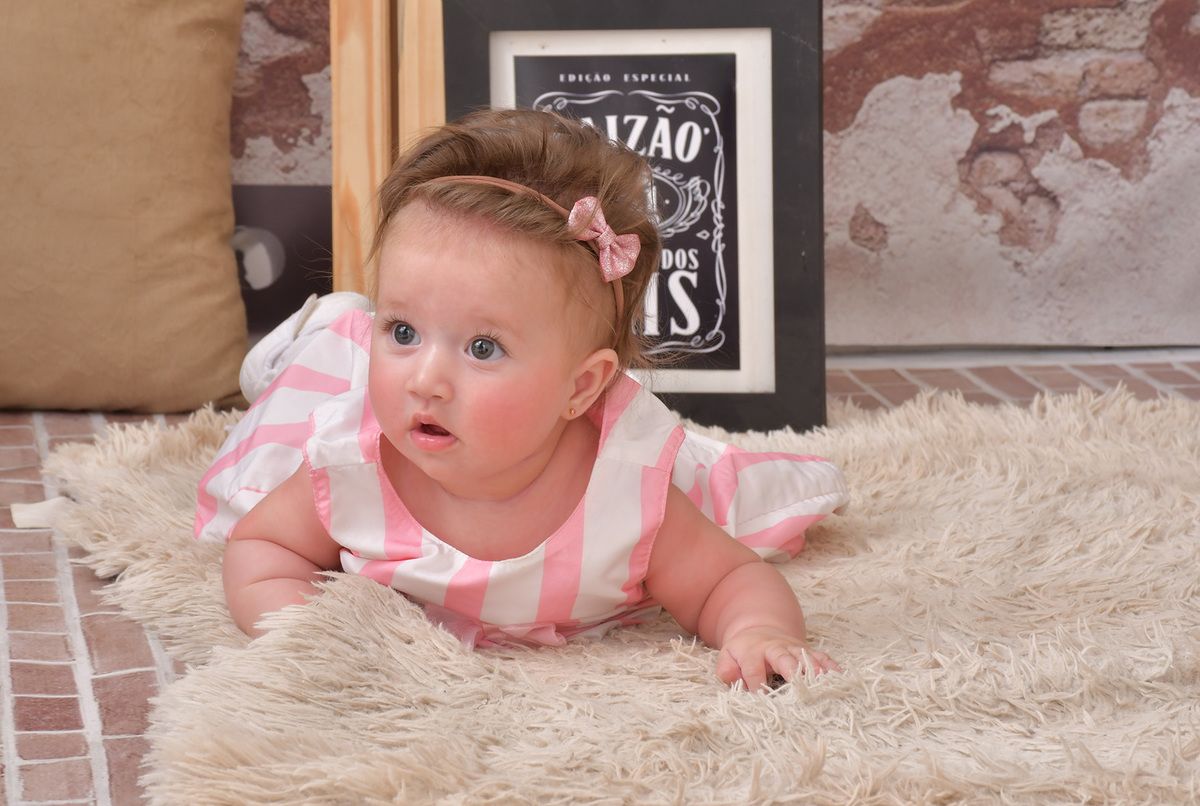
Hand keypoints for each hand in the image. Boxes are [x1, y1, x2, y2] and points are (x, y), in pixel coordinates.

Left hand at [715, 627, 841, 690]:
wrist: (760, 630)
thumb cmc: (743, 651)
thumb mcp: (727, 656)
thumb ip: (726, 670)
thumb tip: (732, 681)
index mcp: (753, 651)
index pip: (753, 670)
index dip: (757, 685)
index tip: (762, 702)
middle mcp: (775, 648)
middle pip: (783, 659)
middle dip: (791, 672)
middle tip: (800, 688)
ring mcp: (793, 648)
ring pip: (805, 657)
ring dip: (815, 669)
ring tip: (825, 682)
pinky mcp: (806, 650)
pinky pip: (820, 656)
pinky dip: (830, 665)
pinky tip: (840, 677)